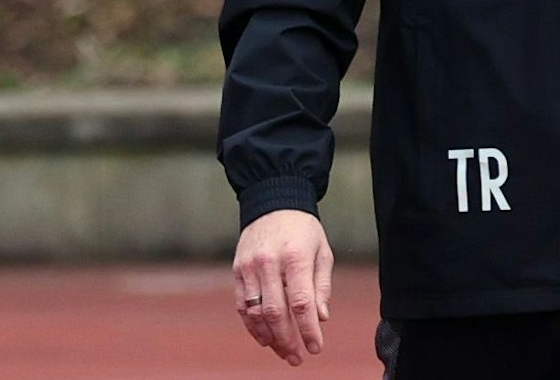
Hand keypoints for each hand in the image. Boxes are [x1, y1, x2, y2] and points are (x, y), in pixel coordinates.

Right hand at [232, 208, 333, 364]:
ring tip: (282, 352)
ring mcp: (250, 266)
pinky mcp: (238, 269)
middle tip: (297, 358)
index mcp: (295, 257)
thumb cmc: (303, 230)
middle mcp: (269, 262)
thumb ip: (321, 286)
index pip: (300, 302)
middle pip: (276, 312)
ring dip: (269, 337)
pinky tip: (264, 338)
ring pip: (256, 312)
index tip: (315, 348)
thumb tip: (320, 318)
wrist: (272, 201)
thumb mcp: (322, 252)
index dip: (307, 330)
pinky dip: (252, 325)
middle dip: (287, 340)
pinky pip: (242, 304)